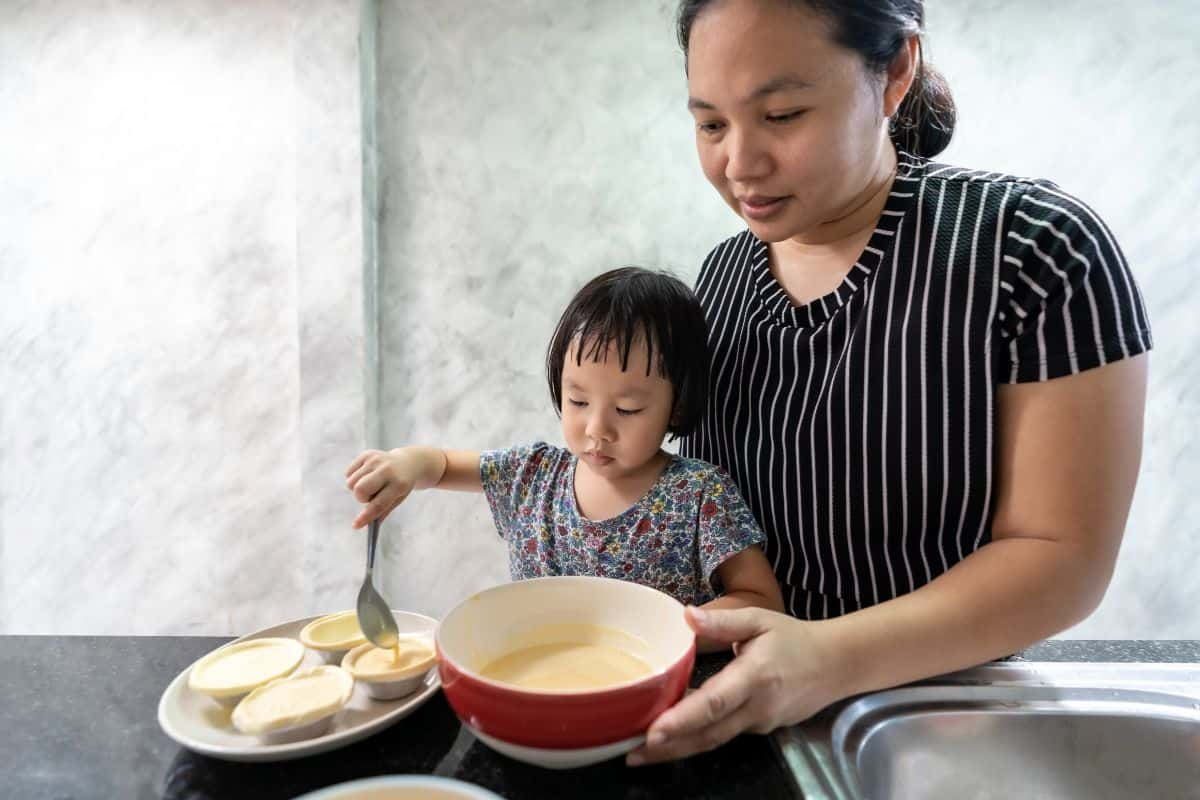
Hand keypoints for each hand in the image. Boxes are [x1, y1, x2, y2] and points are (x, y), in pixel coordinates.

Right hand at [345, 448, 422, 528]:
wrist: (407, 463)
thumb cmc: (401, 485)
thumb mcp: (398, 498)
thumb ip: (382, 511)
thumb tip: (363, 524)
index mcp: (399, 484)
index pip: (378, 504)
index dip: (366, 516)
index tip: (355, 525)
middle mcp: (387, 470)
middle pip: (360, 490)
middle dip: (360, 498)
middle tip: (369, 497)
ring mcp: (376, 460)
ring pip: (351, 482)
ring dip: (357, 488)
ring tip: (371, 484)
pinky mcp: (367, 454)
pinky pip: (349, 473)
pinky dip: (354, 478)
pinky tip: (367, 475)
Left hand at [627, 605, 842, 764]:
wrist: (834, 666)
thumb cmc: (794, 639)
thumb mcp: (760, 620)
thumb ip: (723, 620)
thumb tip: (687, 615)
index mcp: (754, 677)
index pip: (714, 703)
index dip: (683, 719)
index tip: (654, 730)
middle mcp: (756, 707)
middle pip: (708, 734)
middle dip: (669, 747)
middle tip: (633, 753)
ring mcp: (759, 723)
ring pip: (714, 740)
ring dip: (678, 749)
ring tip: (642, 753)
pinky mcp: (760, 730)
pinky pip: (724, 735)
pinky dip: (697, 739)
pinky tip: (672, 737)